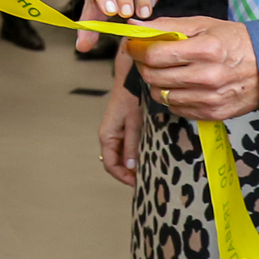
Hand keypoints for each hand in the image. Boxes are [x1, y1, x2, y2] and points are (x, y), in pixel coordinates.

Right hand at [97, 57, 143, 186]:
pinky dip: (138, 153)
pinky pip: (130, 146)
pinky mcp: (126, 126)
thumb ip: (132, 145)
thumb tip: (131, 168)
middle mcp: (110, 135)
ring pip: (124, 156)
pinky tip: (151, 154)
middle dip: (131, 173)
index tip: (140, 184)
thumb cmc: (132, 95)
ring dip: (135, 164)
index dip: (124, 178)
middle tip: (149, 180)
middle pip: (117, 162)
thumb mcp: (134, 122)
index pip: (111, 165)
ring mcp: (118, 131)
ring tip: (151, 170)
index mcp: (107, 135)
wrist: (132, 74)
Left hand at [131, 17, 258, 121]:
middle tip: (147, 56)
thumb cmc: (235, 41)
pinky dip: (172, 97)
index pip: (155, 55)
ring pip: (161, 95)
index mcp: (206, 49)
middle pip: (154, 76)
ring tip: (167, 70)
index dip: (137, 50)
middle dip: (143, 65)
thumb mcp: (204, 25)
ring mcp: (210, 99)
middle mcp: (207, 77)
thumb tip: (134, 26)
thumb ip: (168, 25)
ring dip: (157, 82)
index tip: (134, 45)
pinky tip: (182, 85)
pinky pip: (176, 109)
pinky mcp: (213, 115)